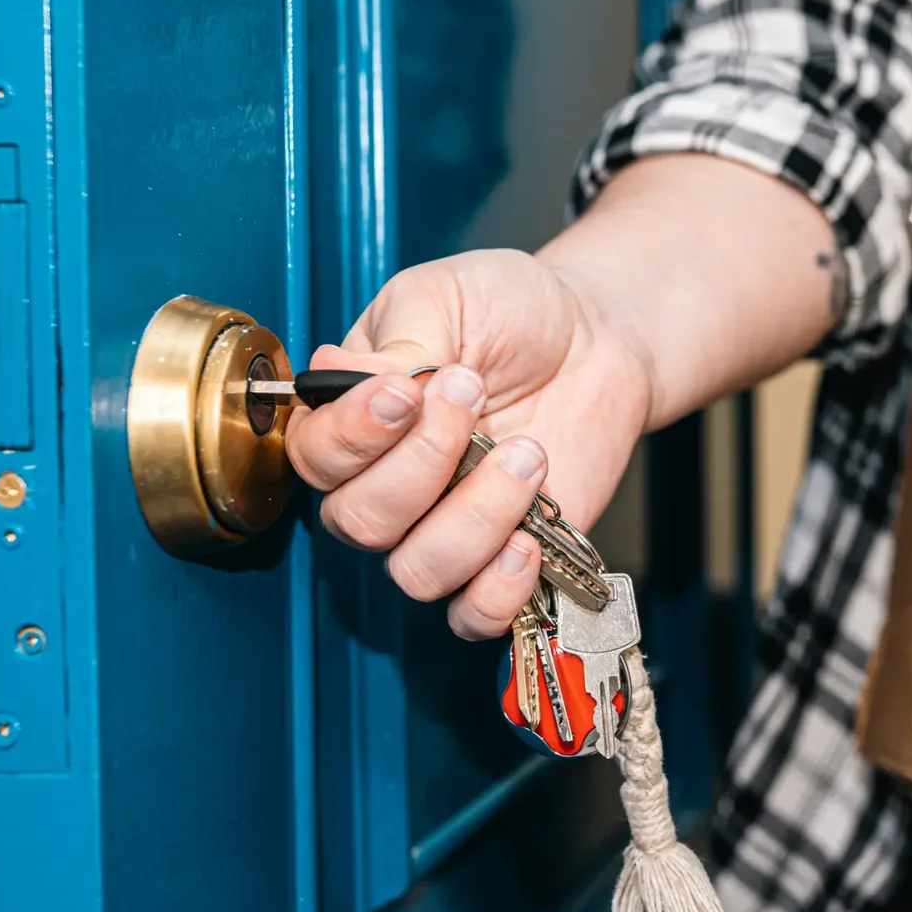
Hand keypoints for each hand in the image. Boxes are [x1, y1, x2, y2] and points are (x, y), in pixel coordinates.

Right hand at [280, 248, 653, 639]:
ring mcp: (440, 528)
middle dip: (423, 463)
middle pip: (359, 521)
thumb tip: (359, 381)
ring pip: (417, 570)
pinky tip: (528, 540)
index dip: (355, 435)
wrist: (595, 339)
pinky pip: (471, 615)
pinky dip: (496, 590)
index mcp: (354, 419)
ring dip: (476, 515)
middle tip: (476, 395)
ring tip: (526, 453)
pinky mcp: (498, 563)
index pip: (316, 456)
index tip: (406, 392)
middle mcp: (386, 484)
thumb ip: (400, 341)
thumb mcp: (444, 295)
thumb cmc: (512, 312)